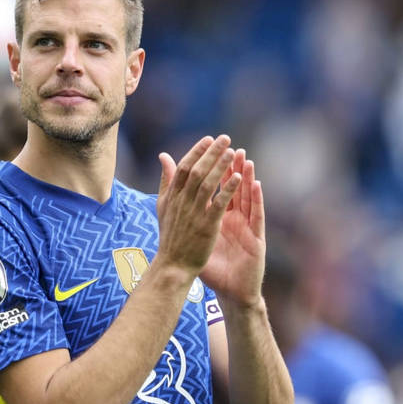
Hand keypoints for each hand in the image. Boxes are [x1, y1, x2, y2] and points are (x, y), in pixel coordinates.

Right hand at [155, 135, 241, 276]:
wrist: (173, 265)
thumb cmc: (170, 235)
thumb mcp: (163, 205)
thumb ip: (166, 180)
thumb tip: (163, 156)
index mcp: (171, 196)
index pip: (183, 167)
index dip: (197, 151)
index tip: (209, 139)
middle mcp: (181, 202)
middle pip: (196, 171)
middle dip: (211, 153)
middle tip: (225, 138)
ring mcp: (193, 214)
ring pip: (207, 184)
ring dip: (221, 167)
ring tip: (233, 152)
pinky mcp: (206, 226)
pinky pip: (218, 204)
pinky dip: (228, 190)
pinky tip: (239, 178)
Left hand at [200, 149, 266, 307]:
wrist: (232, 292)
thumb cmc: (214, 267)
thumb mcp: (196, 241)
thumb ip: (185, 221)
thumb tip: (167, 206)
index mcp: (220, 217)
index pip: (217, 189)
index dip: (213, 171)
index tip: (207, 152)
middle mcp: (235, 219)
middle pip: (233, 188)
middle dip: (231, 167)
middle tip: (229, 145)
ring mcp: (247, 227)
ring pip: (247, 197)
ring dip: (246, 177)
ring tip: (245, 157)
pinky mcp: (257, 238)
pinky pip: (256, 215)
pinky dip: (257, 199)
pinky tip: (256, 184)